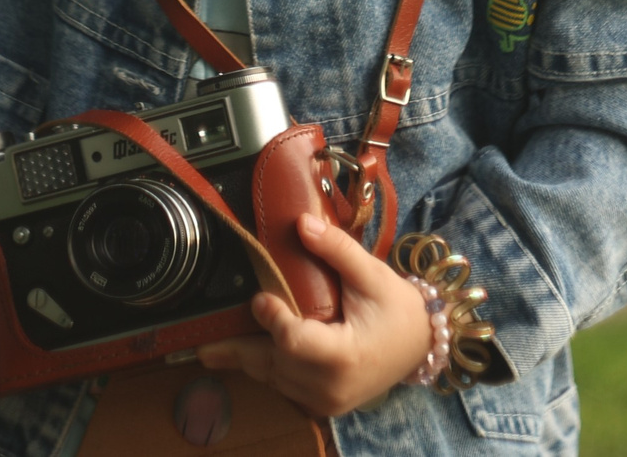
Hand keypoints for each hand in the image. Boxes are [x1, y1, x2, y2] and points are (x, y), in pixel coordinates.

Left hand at [197, 213, 433, 418]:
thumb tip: (302, 222)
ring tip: (212, 352)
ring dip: (249, 362)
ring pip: (277, 380)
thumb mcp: (372, 274)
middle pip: (275, 366)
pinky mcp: (326, 403)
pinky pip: (287, 389)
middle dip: (240, 351)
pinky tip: (245, 359)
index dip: (272, 319)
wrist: (424, 344)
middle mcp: (333, 385)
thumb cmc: (400, 310)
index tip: (259, 297)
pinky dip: (268, 372)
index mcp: (345, 355)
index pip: (294, 341)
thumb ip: (336, 249)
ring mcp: (329, 400)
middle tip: (203, 346)